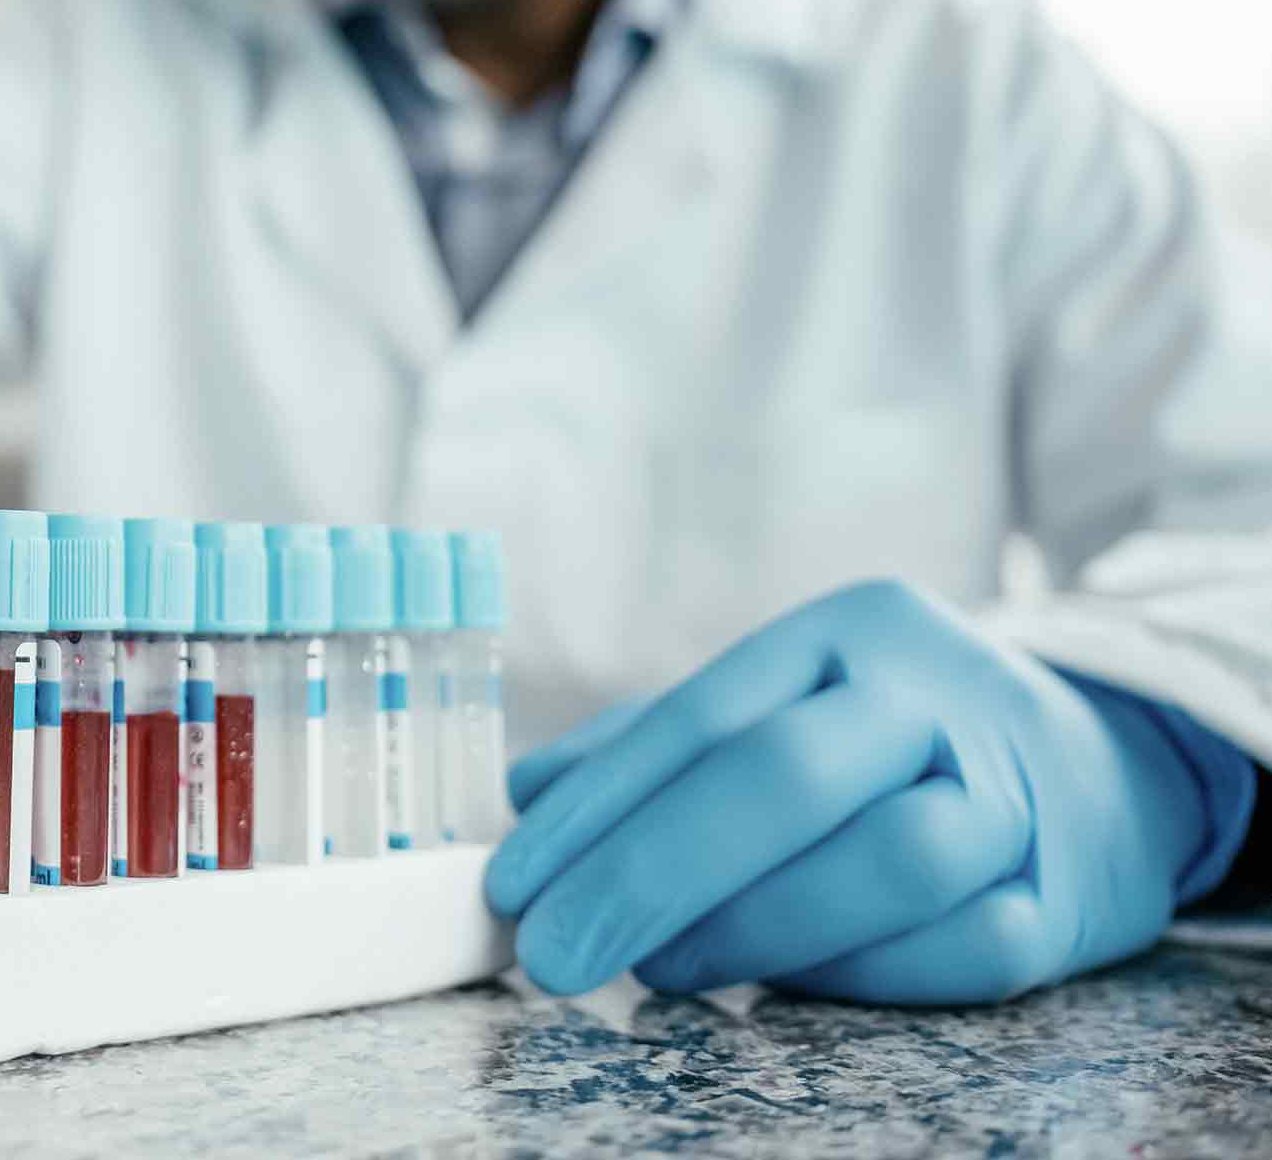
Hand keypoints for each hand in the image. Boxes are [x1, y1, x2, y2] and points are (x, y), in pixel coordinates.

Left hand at [483, 579, 1210, 1003]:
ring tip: (664, 970)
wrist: (1103, 770)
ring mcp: (1014, 794)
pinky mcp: (1066, 898)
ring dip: (754, 929)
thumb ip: (656, 748)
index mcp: (851, 631)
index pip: (703, 717)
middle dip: (651, 873)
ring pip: (886, 861)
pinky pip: (959, 950)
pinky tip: (785, 988)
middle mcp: (938, 694)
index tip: (516, 885)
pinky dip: (857, 977)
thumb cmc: (897, 743)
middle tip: (557, 953)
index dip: (596, 809)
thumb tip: (527, 791)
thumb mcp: (786, 704)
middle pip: (783, 776)